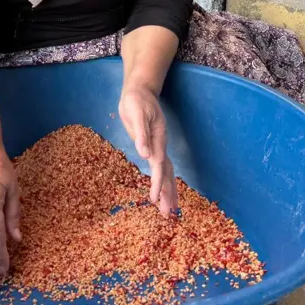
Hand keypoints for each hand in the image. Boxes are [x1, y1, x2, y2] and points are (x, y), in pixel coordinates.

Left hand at [118, 85, 178, 215]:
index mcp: (157, 139)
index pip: (159, 165)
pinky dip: (164, 181)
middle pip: (167, 173)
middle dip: (168, 194)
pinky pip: (162, 167)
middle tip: (168, 214)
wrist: (140, 90)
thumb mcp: (135, 113)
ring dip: (169, 190)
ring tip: (169, 209)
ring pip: (167, 172)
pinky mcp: (155, 145)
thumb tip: (144, 155)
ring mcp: (159, 145)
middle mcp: (161, 144)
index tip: (154, 199)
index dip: (157, 183)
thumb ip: (141, 134)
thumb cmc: (136, 100)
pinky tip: (163, 191)